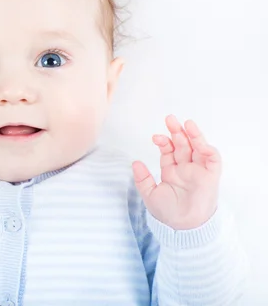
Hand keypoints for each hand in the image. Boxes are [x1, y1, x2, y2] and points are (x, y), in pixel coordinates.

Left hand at [132, 115, 220, 229]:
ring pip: (198, 147)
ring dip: (193, 135)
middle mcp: (185, 168)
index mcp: (171, 171)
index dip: (163, 142)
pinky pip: (212, 158)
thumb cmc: (168, 213)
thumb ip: (142, 179)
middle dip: (176, 131)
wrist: (184, 227)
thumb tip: (135, 162)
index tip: (155, 137)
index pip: (168, 151)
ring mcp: (198, 171)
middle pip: (182, 145)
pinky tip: (199, 142)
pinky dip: (207, 148)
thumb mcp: (150, 194)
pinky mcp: (211, 176)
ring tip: (186, 123)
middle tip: (169, 119)